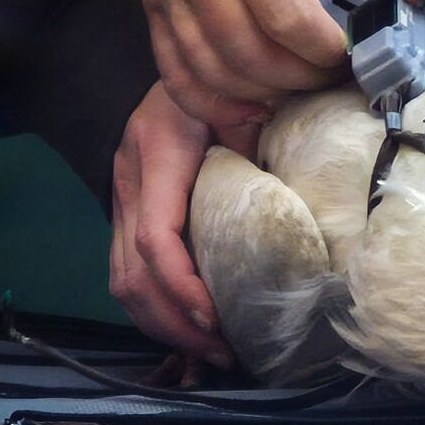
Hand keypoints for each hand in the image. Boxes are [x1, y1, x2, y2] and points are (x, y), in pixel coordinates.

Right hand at [110, 81, 240, 367]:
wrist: (172, 71)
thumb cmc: (218, 85)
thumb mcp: (242, 105)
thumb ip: (260, 146)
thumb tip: (304, 198)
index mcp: (159, 154)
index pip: (158, 238)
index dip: (183, 285)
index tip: (216, 317)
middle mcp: (130, 183)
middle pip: (133, 275)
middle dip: (176, 323)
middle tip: (222, 353)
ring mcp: (120, 201)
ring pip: (122, 282)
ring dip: (163, 325)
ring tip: (209, 350)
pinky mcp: (124, 215)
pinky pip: (125, 274)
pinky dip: (154, 309)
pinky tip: (187, 327)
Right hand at [140, 0, 424, 124]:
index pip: (288, 21)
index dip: (326, 53)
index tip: (352, 57)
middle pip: (249, 56)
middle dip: (299, 80)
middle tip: (330, 78)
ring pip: (212, 74)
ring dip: (260, 96)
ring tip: (296, 89)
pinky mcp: (153, 8)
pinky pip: (175, 75)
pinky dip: (212, 103)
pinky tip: (249, 107)